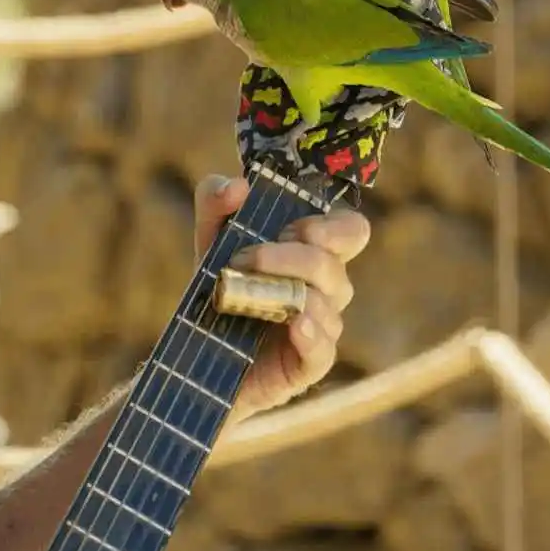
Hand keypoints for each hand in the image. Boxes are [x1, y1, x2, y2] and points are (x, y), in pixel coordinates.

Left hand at [192, 174, 370, 420]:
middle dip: (292, 257)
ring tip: (246, 293)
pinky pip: (324, 350)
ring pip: (328, 304)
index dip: (332, 226)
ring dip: (288, 291)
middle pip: (333, 266)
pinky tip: (294, 326)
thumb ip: (216, 201)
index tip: (291, 228)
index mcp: (315, 251)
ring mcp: (321, 327)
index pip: (352, 231)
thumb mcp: (210, 237)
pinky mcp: (308, 364)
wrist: (197, 353)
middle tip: (248, 257)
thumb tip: (237, 186)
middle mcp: (327, 287)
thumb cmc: (220, 286)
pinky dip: (312, 335)